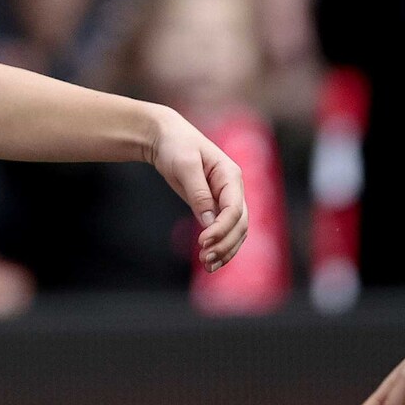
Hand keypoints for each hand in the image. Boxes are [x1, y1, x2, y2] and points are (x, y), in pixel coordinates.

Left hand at [147, 108, 248, 271]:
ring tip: (207, 266)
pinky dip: (220, 247)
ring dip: (225, 250)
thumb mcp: (185, 165)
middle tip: (204, 259)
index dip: (222, 229)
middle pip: (240, 225)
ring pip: (236, 232)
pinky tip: (210, 262)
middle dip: (225, 244)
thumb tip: (209, 221)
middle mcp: (233, 189)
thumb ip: (199, 193)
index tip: (203, 242)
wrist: (165, 138)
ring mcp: (225, 199)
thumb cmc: (176, 145)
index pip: (235, 209)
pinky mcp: (214, 207)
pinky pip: (223, 231)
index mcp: (231, 176)